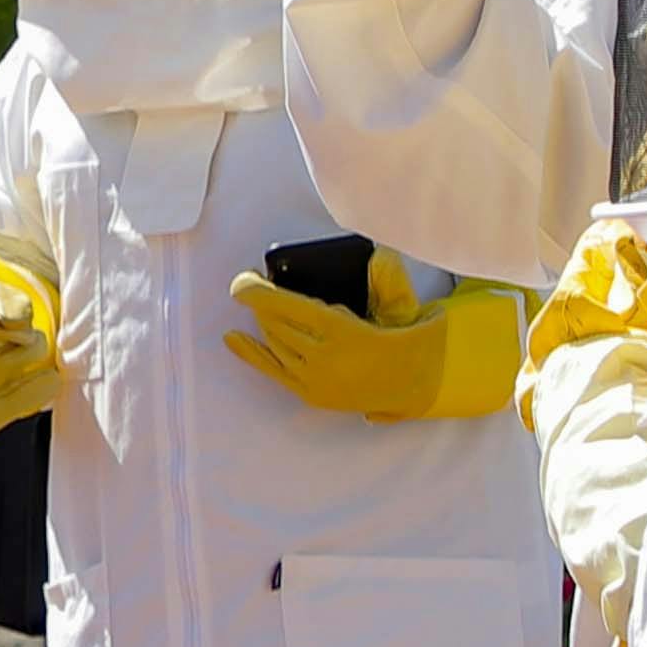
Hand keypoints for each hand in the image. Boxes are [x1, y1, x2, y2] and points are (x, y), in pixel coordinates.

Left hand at [226, 248, 526, 421]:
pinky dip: (250, 353)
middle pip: (278, 324)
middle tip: (253, 285)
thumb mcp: (397, 307)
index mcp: (343, 333)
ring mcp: (315, 379)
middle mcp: (324, 358)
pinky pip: (272, 370)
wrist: (414, 383)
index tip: (242, 281)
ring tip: (259, 307)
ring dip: (264, 322)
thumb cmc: (403, 338)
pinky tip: (231, 339)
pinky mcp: (311, 394)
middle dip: (262, 303)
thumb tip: (379, 252)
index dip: (260, 293)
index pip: (289, 307)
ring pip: (275, 343)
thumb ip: (385, 280)